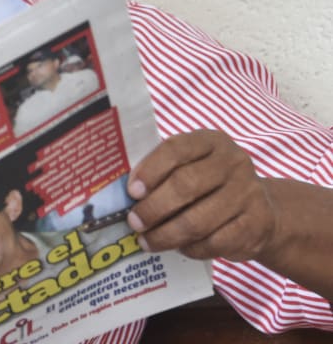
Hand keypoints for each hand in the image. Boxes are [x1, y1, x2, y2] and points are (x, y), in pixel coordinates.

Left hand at [126, 130, 276, 260]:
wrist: (262, 209)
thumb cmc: (210, 185)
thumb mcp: (191, 167)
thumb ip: (164, 172)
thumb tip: (128, 196)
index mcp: (211, 141)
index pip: (176, 149)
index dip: (150, 170)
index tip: (131, 191)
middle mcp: (234, 163)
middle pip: (186, 185)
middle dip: (153, 208)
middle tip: (134, 222)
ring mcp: (248, 194)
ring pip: (198, 221)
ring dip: (166, 235)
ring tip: (147, 242)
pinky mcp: (256, 225)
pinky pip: (215, 243)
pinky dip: (191, 248)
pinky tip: (179, 248)